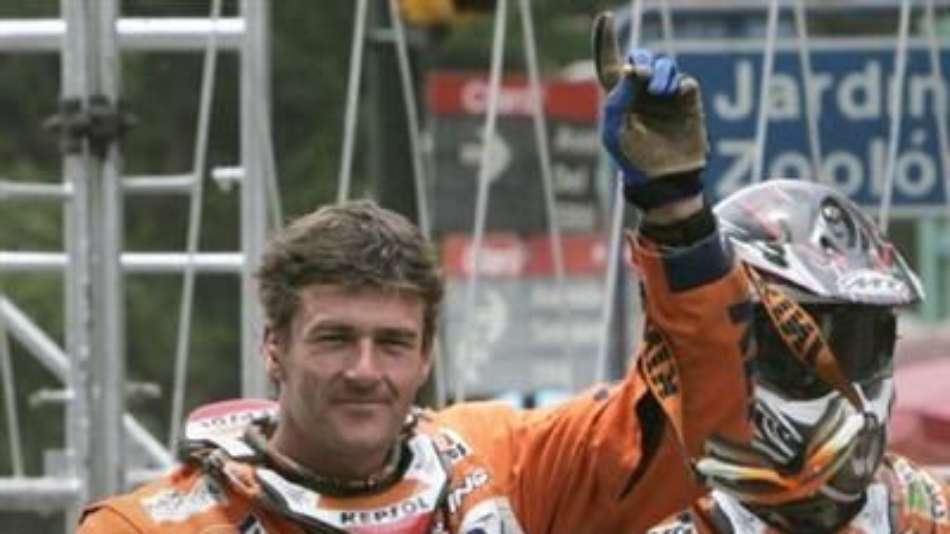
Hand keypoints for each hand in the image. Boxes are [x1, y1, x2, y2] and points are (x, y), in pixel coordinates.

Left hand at [594, 12, 708, 212]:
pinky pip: (685, 82)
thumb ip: (618, 98)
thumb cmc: (633, 159)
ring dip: (661, 73)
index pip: (609, 62)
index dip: (605, 40)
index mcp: (618, 98)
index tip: (606, 17)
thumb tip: (633, 68)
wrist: (665, 179)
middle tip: (640, 75)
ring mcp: (665, 96)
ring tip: (660, 91)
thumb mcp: (615, 131)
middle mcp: (641, 93)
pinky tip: (675, 95)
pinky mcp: (687, 102)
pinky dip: (679, 85)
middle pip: (641, 58)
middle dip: (641, 59)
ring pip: (664, 66)